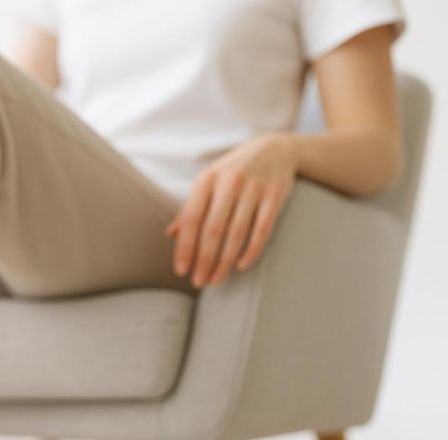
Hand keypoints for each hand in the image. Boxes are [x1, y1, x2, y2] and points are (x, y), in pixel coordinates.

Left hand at [166, 134, 295, 287]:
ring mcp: (254, 188)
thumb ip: (191, 207)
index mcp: (206, 180)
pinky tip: (241, 266)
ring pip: (237, 233)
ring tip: (216, 279)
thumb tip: (172, 234)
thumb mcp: (208, 182)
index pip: (191, 220)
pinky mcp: (275, 195)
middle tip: (199, 281)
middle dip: (204, 260)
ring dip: (225, 261)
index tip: (181, 271)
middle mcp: (229, 182)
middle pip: (213, 230)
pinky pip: (262, 229)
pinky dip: (251, 250)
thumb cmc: (232, 172)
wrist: (274, 149)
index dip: (185, 247)